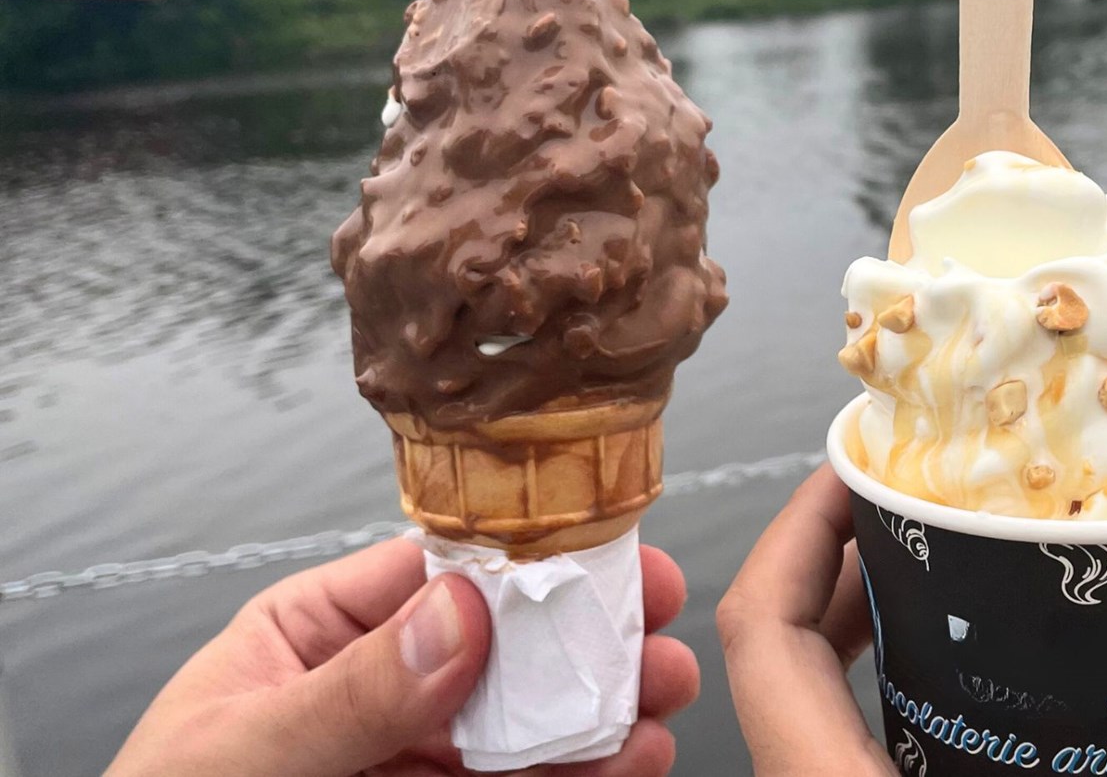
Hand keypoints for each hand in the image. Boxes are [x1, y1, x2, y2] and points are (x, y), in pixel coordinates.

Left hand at [108, 538, 698, 776]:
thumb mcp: (242, 752)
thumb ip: (350, 691)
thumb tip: (456, 615)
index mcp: (316, 635)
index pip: (433, 575)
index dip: (525, 560)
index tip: (601, 555)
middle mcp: (380, 690)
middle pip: (504, 646)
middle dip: (588, 635)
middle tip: (656, 629)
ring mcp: (418, 756)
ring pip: (528, 720)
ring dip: (603, 707)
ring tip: (660, 701)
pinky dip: (584, 773)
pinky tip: (627, 762)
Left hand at [717, 466, 1106, 776]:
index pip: (764, 641)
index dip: (795, 537)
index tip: (852, 467)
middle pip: (783, 661)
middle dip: (841, 569)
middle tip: (918, 503)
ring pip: (822, 716)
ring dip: (871, 640)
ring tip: (949, 576)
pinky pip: (867, 763)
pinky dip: (905, 712)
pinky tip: (985, 700)